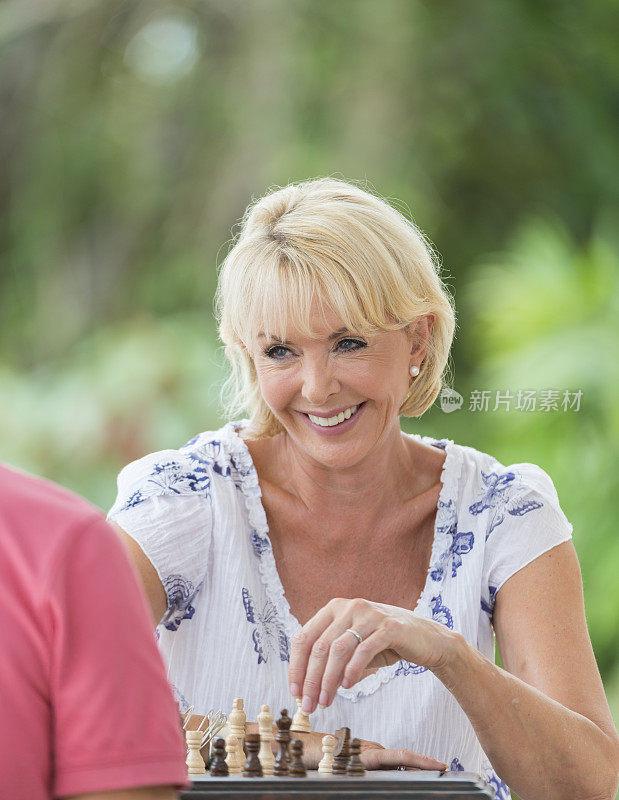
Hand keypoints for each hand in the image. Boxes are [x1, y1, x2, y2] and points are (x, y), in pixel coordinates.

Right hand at [244, 726, 446, 771]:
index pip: (397, 757)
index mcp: (365, 754)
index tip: (439, 765)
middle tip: (445, 767)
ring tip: (437, 767)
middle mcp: (367, 753)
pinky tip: (416, 765)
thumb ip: (350, 761)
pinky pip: (384, 759)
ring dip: (417, 763)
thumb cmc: (311, 756)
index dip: (418, 760)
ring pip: (396, 758)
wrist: (291, 747)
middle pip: (401, 758)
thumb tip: (372, 764)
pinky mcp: (355, 756)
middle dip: (423, 764)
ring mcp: (363, 754)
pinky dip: (402, 761)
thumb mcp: (334, 761)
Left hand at [289, 597, 452, 713]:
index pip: (304, 637)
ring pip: (338, 649)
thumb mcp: (353, 646)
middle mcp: (350, 606)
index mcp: (334, 608)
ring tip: (326, 701)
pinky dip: (352, 671)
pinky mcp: (390, 627)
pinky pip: (364, 650)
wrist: (426, 638)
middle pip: (319, 646)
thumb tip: (307, 689)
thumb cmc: (384, 643)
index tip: (294, 692)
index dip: (296, 666)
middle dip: (311, 679)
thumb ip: (331, 659)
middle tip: (309, 705)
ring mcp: (370, 614)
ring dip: (328, 680)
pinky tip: (347, 686)